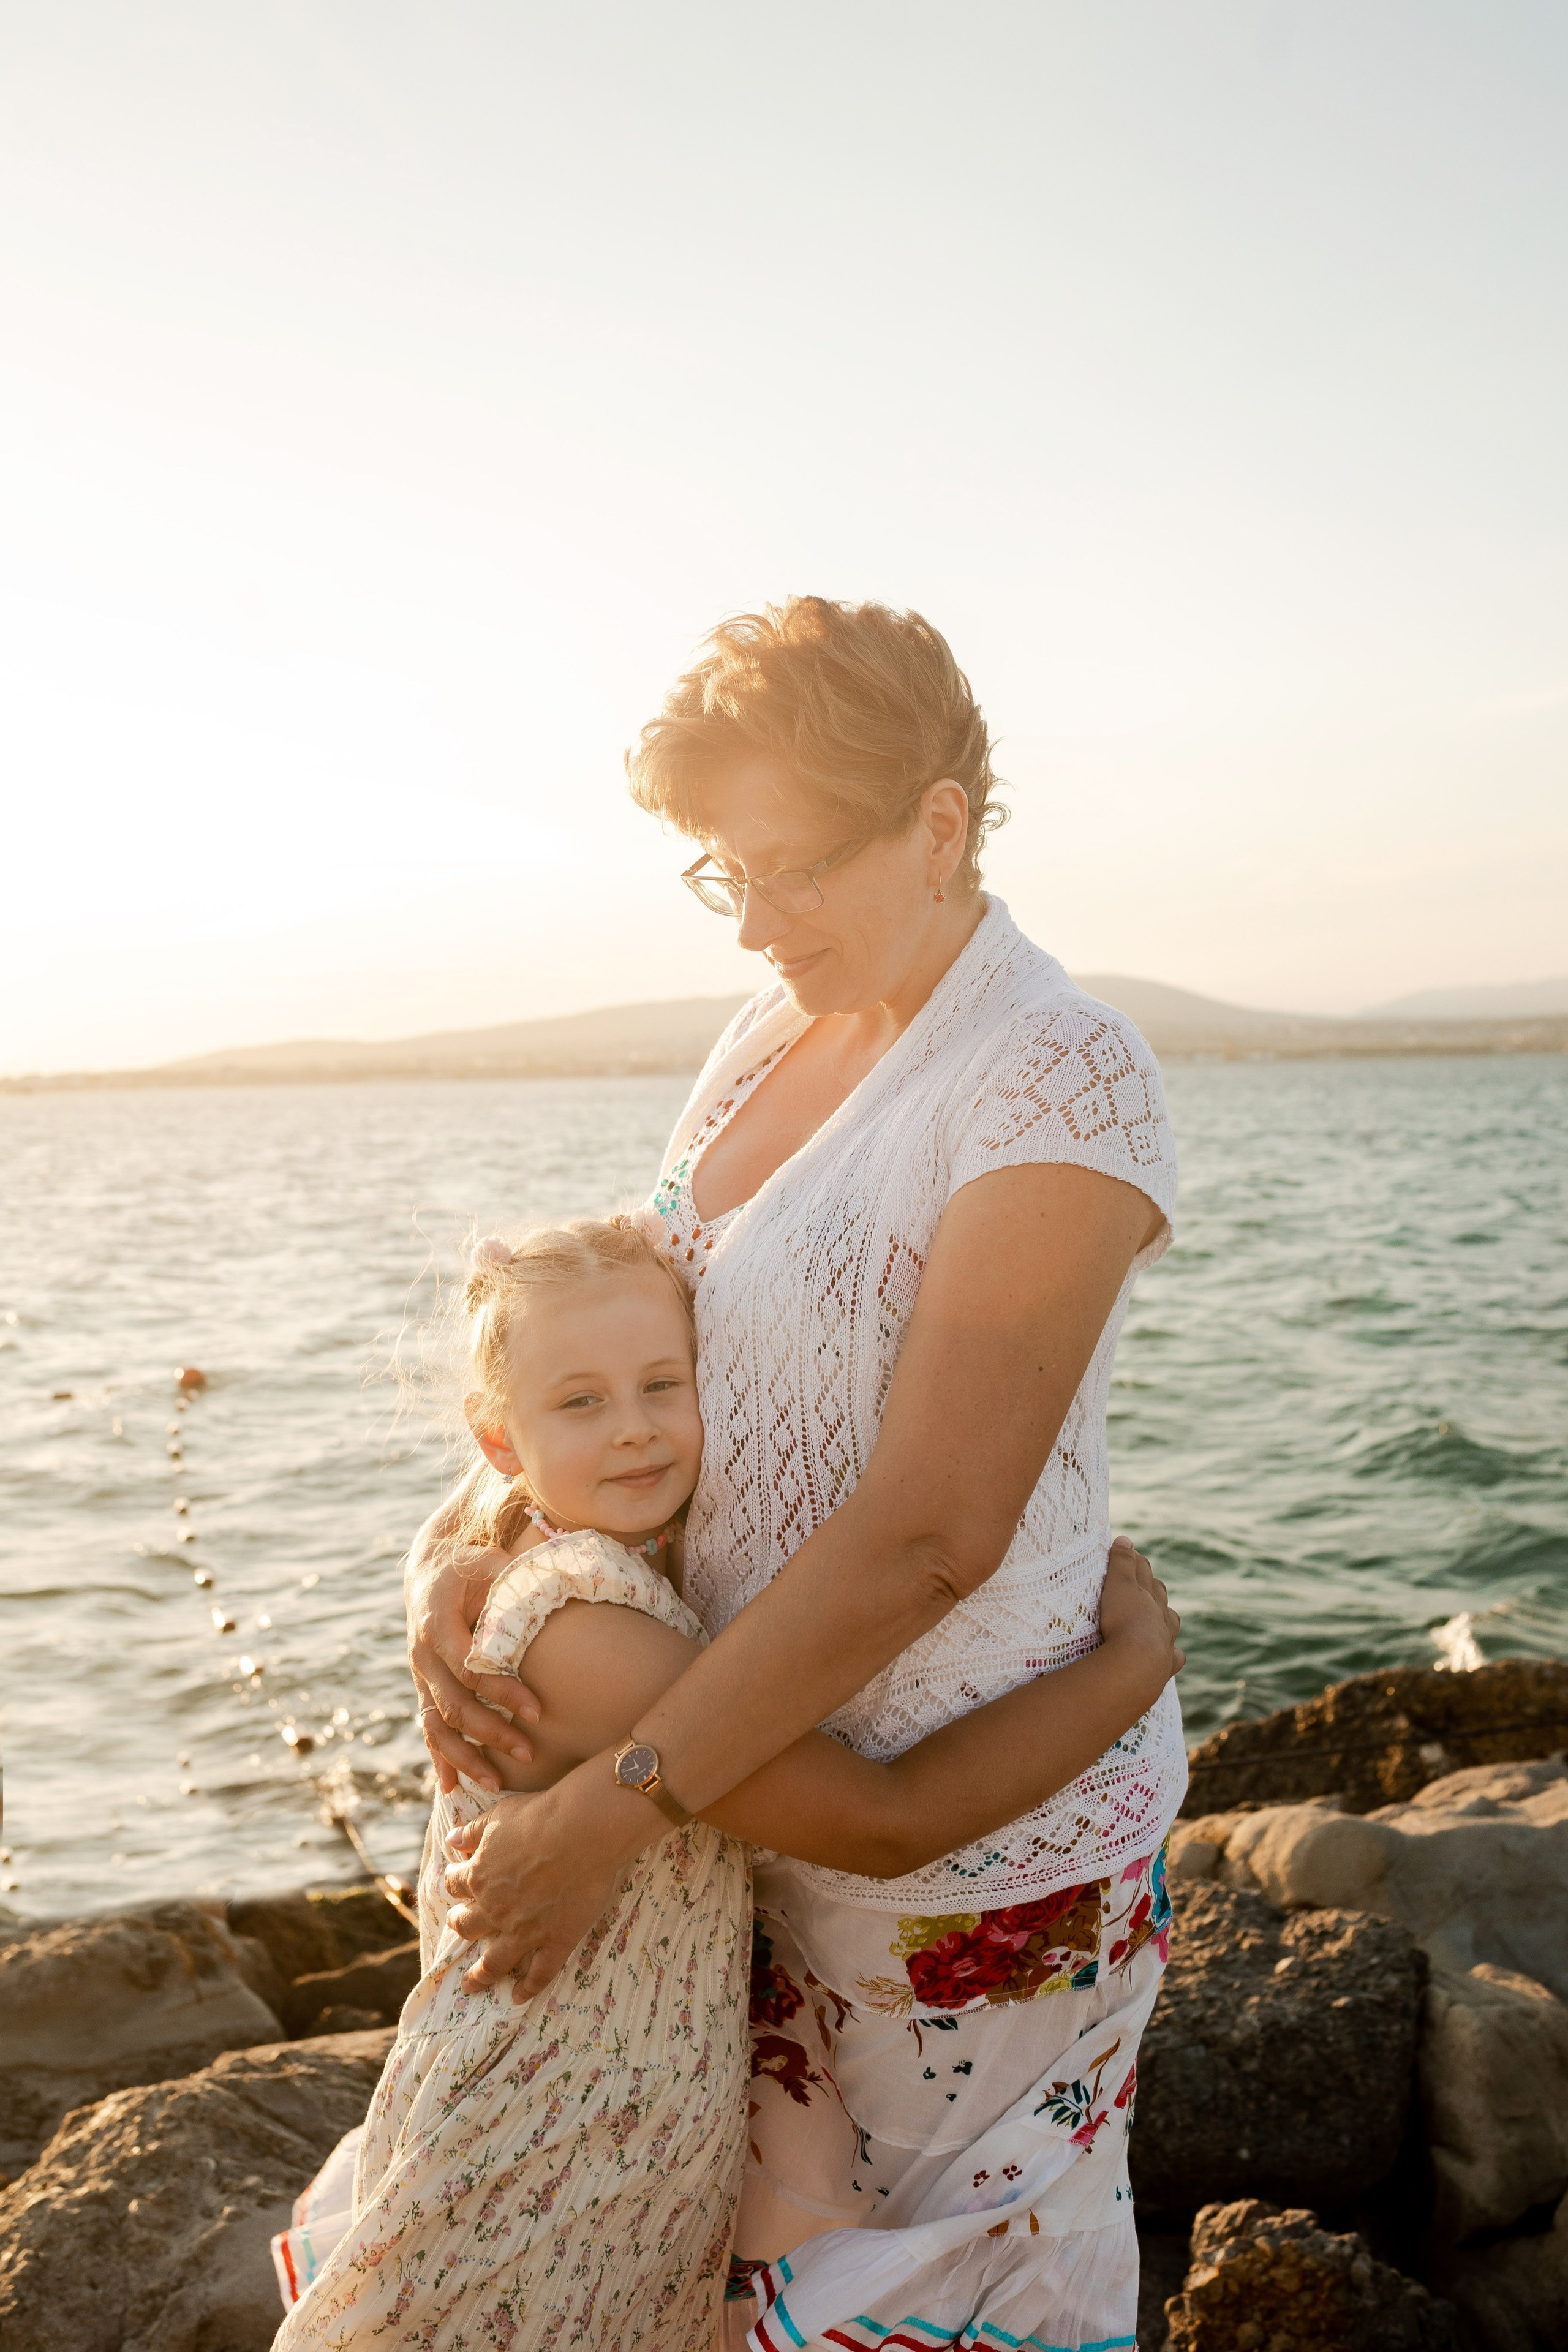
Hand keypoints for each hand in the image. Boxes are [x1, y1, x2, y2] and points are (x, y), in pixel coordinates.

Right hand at [405, 1511, 539, 1793]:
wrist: (429, 1569)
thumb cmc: (470, 1565)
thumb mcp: (488, 1562)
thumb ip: (509, 1581)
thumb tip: (540, 1597)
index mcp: (437, 1623)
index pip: (470, 1668)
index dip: (502, 1692)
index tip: (538, 1710)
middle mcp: (423, 1654)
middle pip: (454, 1705)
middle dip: (491, 1732)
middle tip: (529, 1752)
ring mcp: (420, 1675)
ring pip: (437, 1725)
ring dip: (465, 1756)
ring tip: (497, 1783)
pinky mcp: (423, 1687)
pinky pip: (428, 1728)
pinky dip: (440, 1758)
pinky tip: (452, 1787)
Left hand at [443, 1768, 641, 2000]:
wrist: (581, 1831)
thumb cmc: (539, 1815)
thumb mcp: (497, 1816)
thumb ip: (472, 1831)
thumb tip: (453, 1839)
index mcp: (479, 1877)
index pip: (456, 1884)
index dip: (454, 1883)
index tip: (456, 1882)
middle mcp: (495, 1909)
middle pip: (468, 1925)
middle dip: (462, 1926)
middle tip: (460, 1928)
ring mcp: (525, 1930)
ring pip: (495, 1961)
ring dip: (481, 1975)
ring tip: (471, 1984)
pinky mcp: (555, 1941)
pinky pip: (538, 1974)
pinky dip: (527, 1988)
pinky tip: (518, 1996)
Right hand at [1098, 1535, 1183, 1696]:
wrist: (1137, 1665)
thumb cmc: (1124, 1620)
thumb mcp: (1119, 1586)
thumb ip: (1121, 1563)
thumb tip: (1125, 1539)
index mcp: (1150, 1595)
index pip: (1144, 1573)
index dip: (1135, 1562)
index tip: (1128, 1553)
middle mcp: (1161, 1616)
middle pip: (1159, 1596)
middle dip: (1151, 1586)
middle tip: (1142, 1581)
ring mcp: (1165, 1641)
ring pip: (1169, 1624)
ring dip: (1164, 1618)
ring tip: (1157, 1615)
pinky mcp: (1164, 1666)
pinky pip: (1173, 1657)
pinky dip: (1172, 1653)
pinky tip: (1170, 1653)